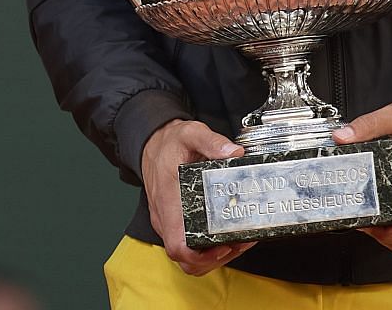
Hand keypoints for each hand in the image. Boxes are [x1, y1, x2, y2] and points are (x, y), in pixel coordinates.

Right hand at [141, 120, 255, 275]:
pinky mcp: (172, 222)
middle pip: (186, 258)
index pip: (178, 245)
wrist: (152, 142)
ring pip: (187, 257)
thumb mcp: (190, 133)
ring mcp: (167, 222)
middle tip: (238, 243)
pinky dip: (207, 249)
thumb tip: (233, 152)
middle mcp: (165, 217)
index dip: (201, 255)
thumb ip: (211, 141)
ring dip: (213, 257)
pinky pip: (188, 245)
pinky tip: (225, 235)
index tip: (223, 245)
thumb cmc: (169, 142)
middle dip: (215, 259)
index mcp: (168, 200)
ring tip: (237, 242)